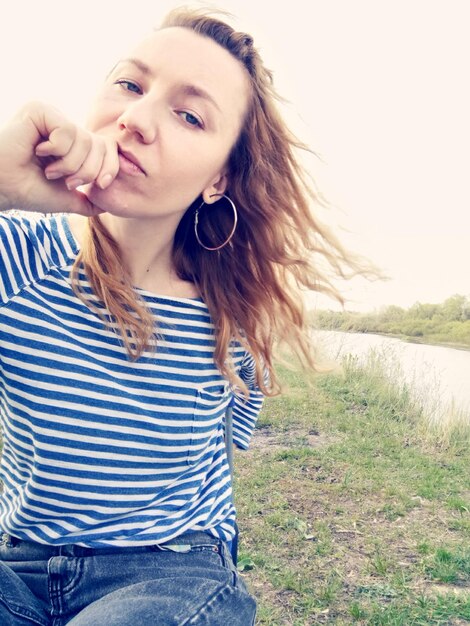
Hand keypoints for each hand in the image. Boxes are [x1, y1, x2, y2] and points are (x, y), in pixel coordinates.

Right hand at [0, 101, 118, 215]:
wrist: (3, 187)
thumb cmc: (29, 191)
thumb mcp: (67, 198)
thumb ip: (88, 201)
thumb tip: (108, 204)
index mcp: (73, 144)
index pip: (109, 147)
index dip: (110, 167)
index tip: (99, 185)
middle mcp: (65, 127)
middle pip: (101, 145)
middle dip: (88, 171)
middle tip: (66, 181)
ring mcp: (53, 117)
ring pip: (84, 140)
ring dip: (68, 164)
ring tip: (49, 170)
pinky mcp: (41, 110)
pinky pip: (67, 130)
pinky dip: (56, 149)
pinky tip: (37, 151)